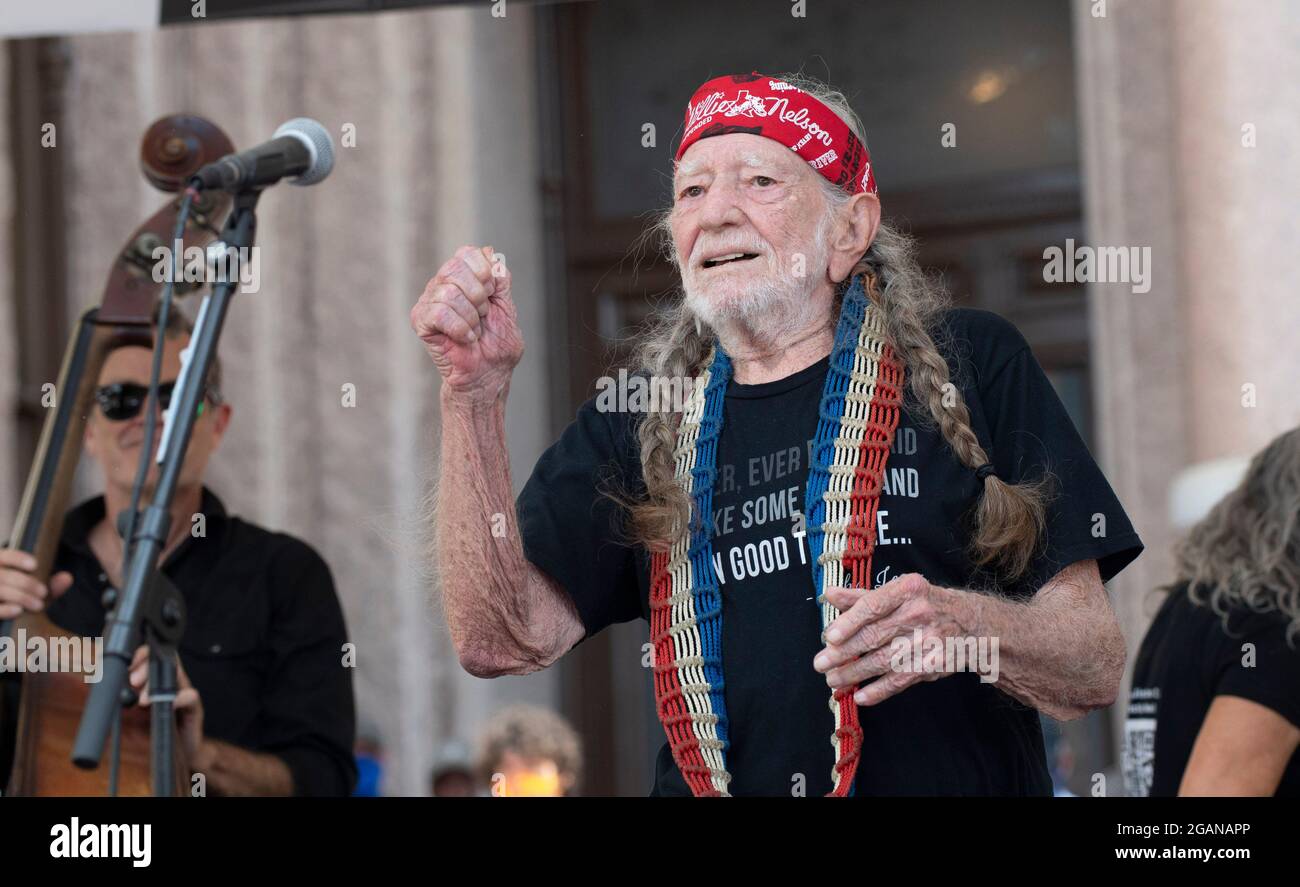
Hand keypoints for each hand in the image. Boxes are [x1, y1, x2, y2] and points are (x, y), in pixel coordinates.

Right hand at [0, 548, 72, 618]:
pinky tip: (18, 610)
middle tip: (44, 593)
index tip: (35, 565)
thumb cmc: (20, 601)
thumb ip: (49, 585)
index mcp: (0, 566)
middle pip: (3, 575)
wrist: (5, 624)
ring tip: (38, 605)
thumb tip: (67, 577)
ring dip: (20, 597)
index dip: (17, 558)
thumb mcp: (35, 593)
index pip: (4, 556)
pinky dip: (4, 609)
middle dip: (26, 583)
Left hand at [129, 645, 209, 771]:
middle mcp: (170, 683)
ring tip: (143, 700)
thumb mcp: (129, 715)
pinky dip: (180, 698)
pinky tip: (169, 704)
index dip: (138, 656)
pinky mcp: (194, 709)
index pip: (149, 657)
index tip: (124, 664)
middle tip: (132, 681)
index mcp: (154, 680)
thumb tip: (90, 684)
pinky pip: (191, 697)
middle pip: (162, 661)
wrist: (177, 757)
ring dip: (157, 684)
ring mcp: (183, 694)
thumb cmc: (152, 734)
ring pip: (175, 675)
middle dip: (146, 666)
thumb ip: (117, 700)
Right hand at [410, 244, 524, 402]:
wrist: (488, 374)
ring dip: (471, 317)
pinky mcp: (420, 320)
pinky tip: (465, 339)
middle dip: (479, 295)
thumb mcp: (507, 306)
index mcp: (463, 277)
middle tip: (482, 315)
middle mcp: (443, 284)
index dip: (485, 274)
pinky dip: (460, 329)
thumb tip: (489, 252)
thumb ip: (500, 279)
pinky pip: (440, 312)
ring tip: (474, 330)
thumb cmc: (496, 344)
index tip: (492, 297)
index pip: (468, 253)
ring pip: (449, 293)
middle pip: (455, 268)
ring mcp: (429, 300)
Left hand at [812, 573, 968, 705]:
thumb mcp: (898, 591)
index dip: (849, 622)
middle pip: (874, 636)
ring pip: (883, 661)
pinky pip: (900, 680)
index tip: (828, 637)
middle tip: (821, 663)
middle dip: (843, 653)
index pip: (872, 605)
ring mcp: (927, 641)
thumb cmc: (924, 604)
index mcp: (908, 589)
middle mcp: (919, 614)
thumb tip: (829, 593)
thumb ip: (861, 595)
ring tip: (833, 680)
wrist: (971, 624)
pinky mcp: (932, 665)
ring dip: (854, 673)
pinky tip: (860, 696)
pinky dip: (878, 690)